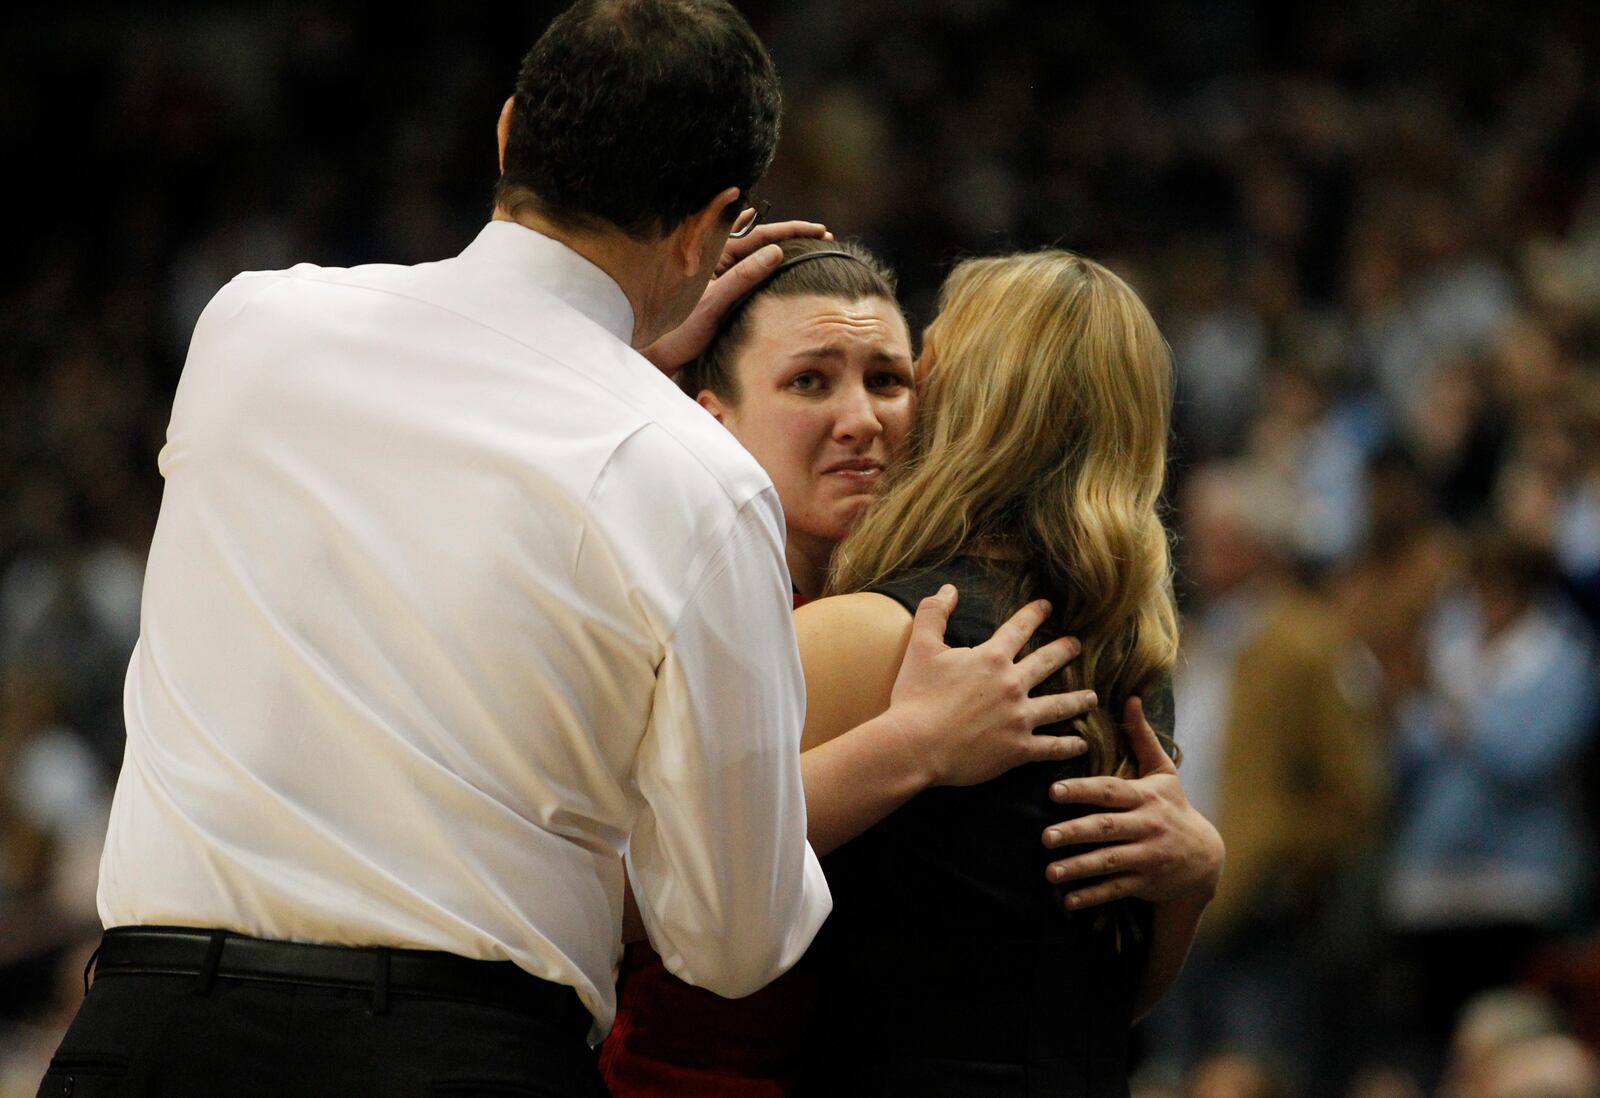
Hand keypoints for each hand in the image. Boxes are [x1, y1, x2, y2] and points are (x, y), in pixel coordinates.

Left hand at [640, 217, 831, 375]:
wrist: (660, 355)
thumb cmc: (682, 329)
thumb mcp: (715, 302)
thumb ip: (743, 276)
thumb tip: (776, 252)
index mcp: (713, 253)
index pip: (758, 233)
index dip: (791, 230)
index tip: (818, 231)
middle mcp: (715, 258)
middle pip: (760, 238)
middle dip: (791, 235)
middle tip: (823, 235)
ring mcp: (718, 273)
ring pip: (756, 251)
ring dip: (782, 247)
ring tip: (809, 244)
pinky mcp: (720, 289)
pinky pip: (749, 269)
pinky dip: (768, 263)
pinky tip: (781, 262)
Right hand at [885, 585, 1095, 787]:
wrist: (914, 745)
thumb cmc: (915, 697)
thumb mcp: (920, 647)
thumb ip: (934, 613)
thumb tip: (948, 589)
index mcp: (991, 658)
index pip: (1019, 629)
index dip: (1034, 614)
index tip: (1047, 606)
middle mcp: (1012, 684)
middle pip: (1047, 662)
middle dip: (1065, 651)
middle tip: (1076, 646)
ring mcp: (1019, 718)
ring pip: (1059, 705)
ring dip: (1078, 700)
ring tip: (1092, 697)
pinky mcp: (1018, 749)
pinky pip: (1052, 746)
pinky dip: (1069, 745)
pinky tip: (1081, 743)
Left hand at [1042, 697, 1223, 908]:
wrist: (1206, 858)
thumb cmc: (1175, 807)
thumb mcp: (1164, 773)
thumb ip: (1142, 738)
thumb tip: (1130, 697)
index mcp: (1145, 797)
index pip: (1110, 792)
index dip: (1082, 790)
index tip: (1054, 791)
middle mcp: (1147, 827)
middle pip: (1107, 829)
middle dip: (1075, 833)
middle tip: (1045, 836)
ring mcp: (1147, 857)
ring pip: (1109, 862)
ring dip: (1078, 869)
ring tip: (1050, 872)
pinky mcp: (1146, 882)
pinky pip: (1116, 889)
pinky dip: (1092, 896)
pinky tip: (1068, 900)